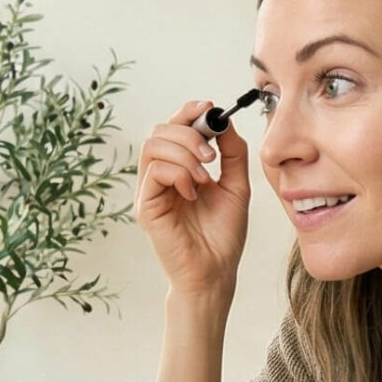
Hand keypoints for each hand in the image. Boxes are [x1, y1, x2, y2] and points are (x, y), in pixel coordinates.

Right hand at [137, 100, 250, 298]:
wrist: (216, 272)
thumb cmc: (223, 235)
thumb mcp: (236, 186)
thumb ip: (232, 154)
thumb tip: (226, 122)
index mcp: (178, 168)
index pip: (173, 128)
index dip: (189, 112)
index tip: (211, 109)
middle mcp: (159, 176)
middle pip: (159, 130)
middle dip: (189, 132)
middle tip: (211, 155)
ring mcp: (149, 191)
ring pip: (153, 146)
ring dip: (184, 152)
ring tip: (205, 175)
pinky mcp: (145, 206)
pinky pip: (154, 171)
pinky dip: (179, 173)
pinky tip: (194, 191)